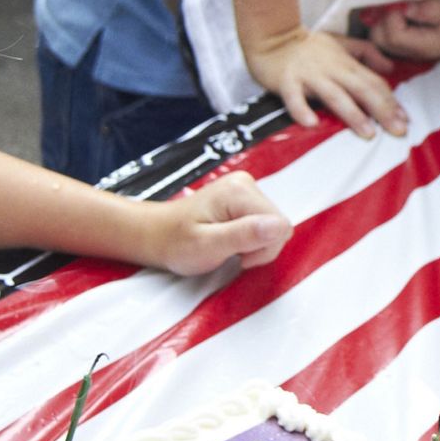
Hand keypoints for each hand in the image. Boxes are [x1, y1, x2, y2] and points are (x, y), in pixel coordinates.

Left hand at [141, 171, 291, 274]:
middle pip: (279, 225)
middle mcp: (246, 184)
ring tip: (227, 247)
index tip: (237, 256)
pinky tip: (231, 240)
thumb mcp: (208, 245)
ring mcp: (245, 189)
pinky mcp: (245, 199)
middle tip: (231, 253)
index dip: (263, 250)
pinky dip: (251, 239)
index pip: (281, 226)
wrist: (158, 235)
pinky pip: (265, 224)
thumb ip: (244, 235)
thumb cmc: (177, 243)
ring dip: (255, 245)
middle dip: (259, 248)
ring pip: (274, 226)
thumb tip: (280, 226)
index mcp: (240, 191)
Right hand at [245, 27, 405, 138]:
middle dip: (381, 109)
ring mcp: (308, 75)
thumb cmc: (308, 45)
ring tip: (368, 133)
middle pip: (361, 89)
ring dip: (353, 114)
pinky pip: (294, 98)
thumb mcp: (342, 42)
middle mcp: (330, 68)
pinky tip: (312, 124)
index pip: (373, 81)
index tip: (405, 119)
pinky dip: (302, 110)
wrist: (272, 38)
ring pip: (334, 95)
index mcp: (345, 62)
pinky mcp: (286, 82)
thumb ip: (366, 53)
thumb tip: (390, 68)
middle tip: (398, 130)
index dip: (390, 100)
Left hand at [365, 0, 439, 61]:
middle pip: (380, 40)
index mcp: (426, 46)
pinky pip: (386, 36)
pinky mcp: (409, 43)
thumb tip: (407, 9)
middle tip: (401, 5)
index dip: (393, 16)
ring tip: (402, 8)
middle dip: (384, 19)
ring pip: (379, 39)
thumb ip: (433, 10)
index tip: (406, 4)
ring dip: (384, 20)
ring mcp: (410, 49)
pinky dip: (388, 23)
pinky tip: (402, 13)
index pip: (393, 36)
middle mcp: (414, 52)